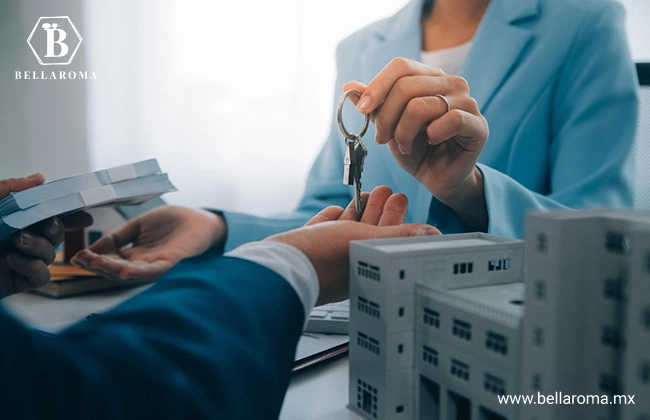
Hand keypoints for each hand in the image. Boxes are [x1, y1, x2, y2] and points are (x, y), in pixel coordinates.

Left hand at [0, 174, 92, 297]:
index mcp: (4, 216)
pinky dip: (33, 267)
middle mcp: (12, 236)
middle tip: (41, 225)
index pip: (41, 209)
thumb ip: (8, 188)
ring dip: (40, 246)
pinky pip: (41, 275)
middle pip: (53, 230)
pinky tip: (14, 262)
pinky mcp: (15, 282)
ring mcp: (15, 260)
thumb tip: (39, 178)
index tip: (81, 209)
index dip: (64, 209)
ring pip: (51, 252)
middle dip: (54, 226)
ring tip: (17, 244)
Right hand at [72, 206, 225, 280]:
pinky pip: (154, 271)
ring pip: (130, 273)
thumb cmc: (174, 222)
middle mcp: (144, 264)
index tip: (75, 257)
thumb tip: (93, 248)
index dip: (92, 260)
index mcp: (134, 255)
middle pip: (115, 271)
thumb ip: (117, 236)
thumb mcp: (138, 225)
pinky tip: (124, 271)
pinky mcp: (173, 263)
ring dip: (111, 270)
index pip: (108, 262)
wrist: (201, 219)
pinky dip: (138, 272)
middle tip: (80, 260)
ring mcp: (158, 265)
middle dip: (96, 266)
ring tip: (94, 263)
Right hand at [266, 186, 439, 304]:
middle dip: (380, 209)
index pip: (388, 235)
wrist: (280, 268)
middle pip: (369, 230)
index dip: (396, 215)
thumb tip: (433, 235)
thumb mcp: (369, 240)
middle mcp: (348, 259)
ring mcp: (326, 254)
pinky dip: (332, 219)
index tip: (401, 198)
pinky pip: (323, 231)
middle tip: (389, 191)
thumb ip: (401, 235)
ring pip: (347, 228)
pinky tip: (337, 210)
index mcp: (367, 260)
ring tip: (368, 192)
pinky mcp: (307, 247)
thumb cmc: (324, 258)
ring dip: (359, 209)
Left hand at [343, 57, 488, 230]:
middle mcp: (451, 83)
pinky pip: (450, 120)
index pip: (401, 66)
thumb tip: (348, 86)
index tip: (362, 109)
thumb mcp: (388, 125)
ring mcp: (467, 102)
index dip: (378, 86)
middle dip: (386, 117)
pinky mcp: (478, 124)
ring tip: (404, 145)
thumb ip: (373, 105)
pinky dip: (432, 134)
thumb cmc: (416, 148)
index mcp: (429, 77)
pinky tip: (431, 142)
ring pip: (422, 106)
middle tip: (382, 138)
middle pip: (407, 86)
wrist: (438, 177)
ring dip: (404, 132)